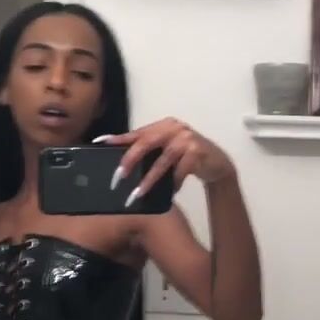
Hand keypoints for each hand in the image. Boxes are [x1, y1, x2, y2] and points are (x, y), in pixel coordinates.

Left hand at [98, 118, 235, 207]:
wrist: (218, 164)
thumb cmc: (187, 158)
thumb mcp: (166, 151)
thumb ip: (149, 151)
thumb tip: (123, 162)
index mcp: (163, 125)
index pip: (137, 132)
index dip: (118, 138)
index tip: (100, 142)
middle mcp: (174, 127)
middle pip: (146, 142)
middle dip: (130, 160)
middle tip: (118, 177)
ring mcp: (187, 138)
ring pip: (163, 160)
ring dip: (149, 179)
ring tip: (138, 193)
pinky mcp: (198, 150)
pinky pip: (180, 170)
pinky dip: (174, 182)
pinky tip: (170, 192)